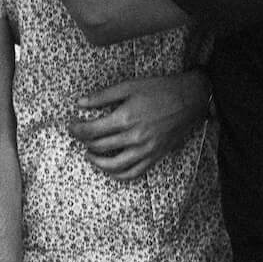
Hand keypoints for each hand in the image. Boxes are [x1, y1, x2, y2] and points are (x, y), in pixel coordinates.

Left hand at [69, 71, 210, 181]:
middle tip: (79, 137)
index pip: (92, 131)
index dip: (77, 130)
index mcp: (125, 118)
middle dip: (84, 142)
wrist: (191, 99)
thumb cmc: (160, 89)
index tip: (71, 127)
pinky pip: (134, 173)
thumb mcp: (129, 86)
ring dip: (97, 163)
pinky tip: (110, 169)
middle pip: (100, 147)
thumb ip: (103, 96)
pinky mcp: (155, 156)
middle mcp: (134, 137)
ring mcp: (146, 150)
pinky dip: (119, 175)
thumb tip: (80, 103)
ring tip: (90, 155)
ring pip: (114, 165)